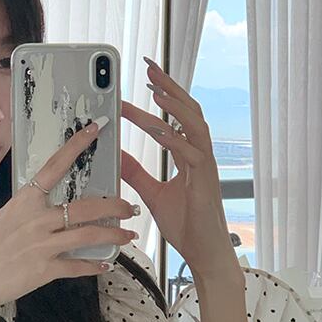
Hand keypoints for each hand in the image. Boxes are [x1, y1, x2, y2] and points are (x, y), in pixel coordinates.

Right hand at [0, 121, 138, 318]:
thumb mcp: (2, 219)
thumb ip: (27, 212)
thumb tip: (46, 208)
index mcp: (24, 201)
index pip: (55, 166)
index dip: (77, 146)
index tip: (96, 129)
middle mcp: (36, 220)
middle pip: (86, 207)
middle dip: (114, 206)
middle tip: (130, 206)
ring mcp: (42, 245)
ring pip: (89, 235)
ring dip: (114, 235)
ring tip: (129, 235)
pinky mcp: (44, 270)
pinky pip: (78, 266)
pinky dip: (94, 266)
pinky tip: (106, 264)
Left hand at [120, 57, 240, 279]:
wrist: (203, 253)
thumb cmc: (186, 225)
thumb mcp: (152, 194)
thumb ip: (136, 173)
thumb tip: (116, 154)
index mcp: (189, 155)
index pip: (176, 116)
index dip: (163, 94)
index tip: (145, 77)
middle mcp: (200, 155)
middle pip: (188, 110)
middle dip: (169, 87)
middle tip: (149, 67)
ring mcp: (205, 166)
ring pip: (193, 125)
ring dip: (174, 105)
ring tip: (155, 88)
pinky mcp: (204, 181)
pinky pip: (191, 152)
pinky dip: (175, 137)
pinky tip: (160, 126)